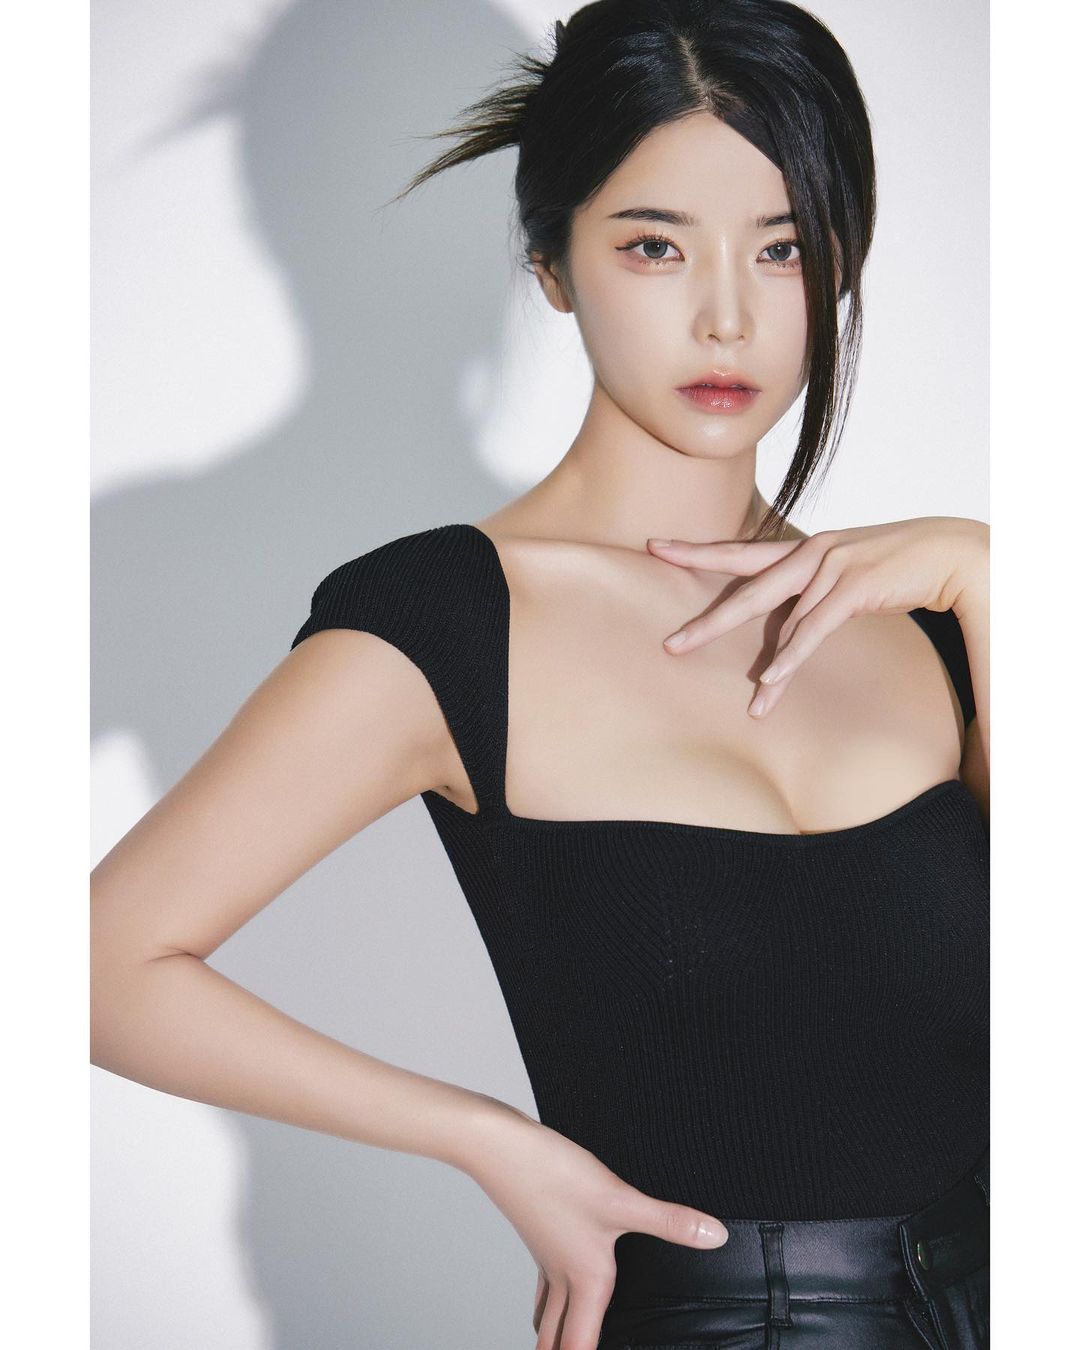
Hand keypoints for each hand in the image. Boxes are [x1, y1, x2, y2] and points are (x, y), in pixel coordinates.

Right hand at [463, 1102, 727, 1349]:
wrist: (501, 1149)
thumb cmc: (553, 1176)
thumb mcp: (619, 1199)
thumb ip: (669, 1221)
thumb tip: (717, 1237)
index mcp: (585, 1279)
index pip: (580, 1345)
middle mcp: (563, 1275)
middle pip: (555, 1339)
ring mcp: (546, 1255)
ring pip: (546, 1311)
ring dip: (552, 1334)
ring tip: (561, 1342)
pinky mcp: (539, 1232)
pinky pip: (544, 1279)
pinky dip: (550, 1295)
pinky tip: (561, 1275)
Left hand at [648, 516, 988, 718]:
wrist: (948, 553)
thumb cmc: (895, 566)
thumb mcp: (844, 573)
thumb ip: (811, 592)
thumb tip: (788, 621)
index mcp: (801, 548)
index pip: (738, 550)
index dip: (695, 550)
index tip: (654, 546)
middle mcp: (809, 552)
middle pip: (745, 588)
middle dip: (708, 621)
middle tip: (670, 645)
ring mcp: (831, 566)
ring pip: (783, 621)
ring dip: (769, 668)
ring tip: (750, 700)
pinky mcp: (854, 586)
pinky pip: (816, 628)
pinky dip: (795, 657)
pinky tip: (775, 681)